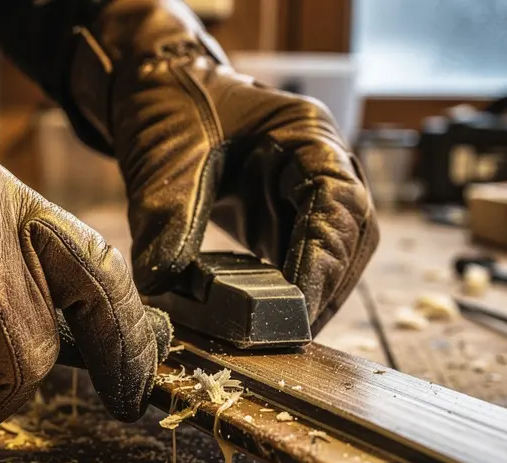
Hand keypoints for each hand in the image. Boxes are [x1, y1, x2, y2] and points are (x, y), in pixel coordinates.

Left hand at [66, 0, 378, 331]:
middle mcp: (320, 160)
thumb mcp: (165, 158)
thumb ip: (166, 218)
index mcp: (306, 132)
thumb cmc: (168, 104)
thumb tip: (161, 286)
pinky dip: (293, 288)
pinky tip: (272, 317)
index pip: (339, 201)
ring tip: (285, 334)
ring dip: (318, 292)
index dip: (326, 259)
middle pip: (352, 232)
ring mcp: (304, 187)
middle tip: (296, 332)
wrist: (154, 85)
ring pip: (336, 249)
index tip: (301, 306)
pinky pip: (301, 255)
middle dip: (329, 285)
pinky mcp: (282, 212)